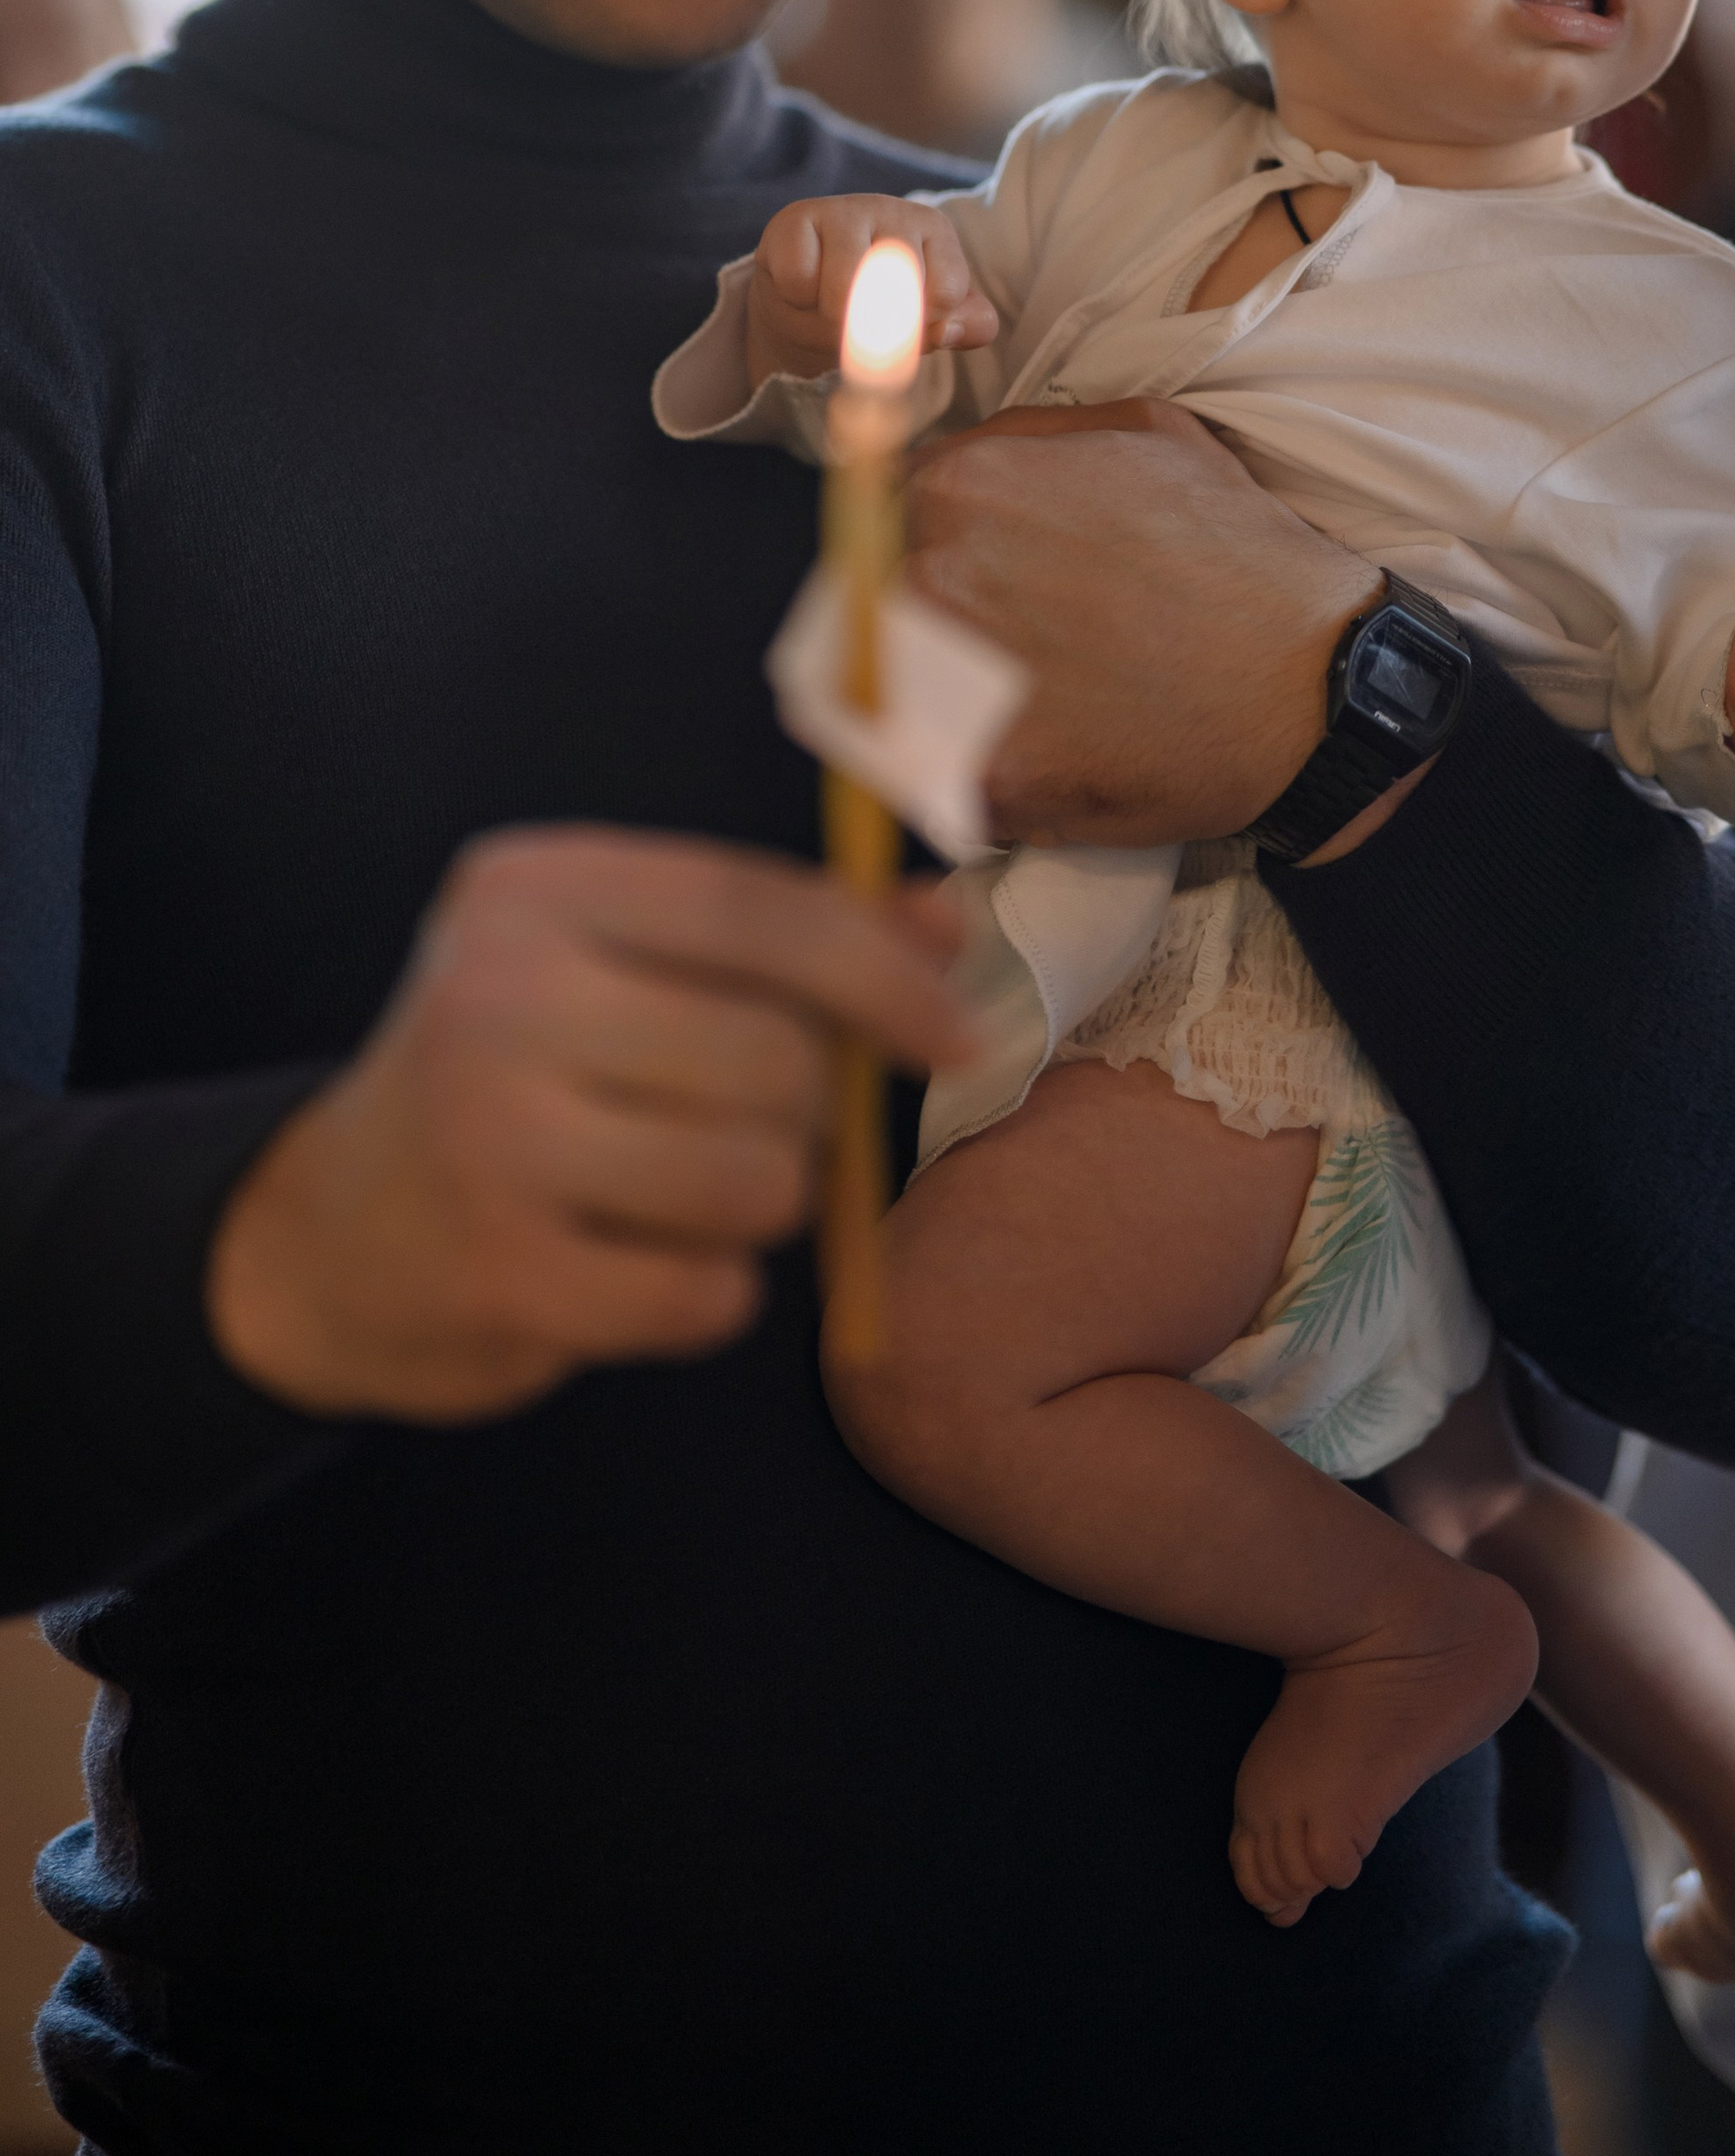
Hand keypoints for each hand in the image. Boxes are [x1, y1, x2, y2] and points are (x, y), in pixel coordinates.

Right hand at [206, 827, 974, 1423]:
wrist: (327, 1238)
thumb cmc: (514, 1079)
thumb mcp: (620, 967)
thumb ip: (786, 937)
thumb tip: (946, 926)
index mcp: (533, 889)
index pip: (754, 908)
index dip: (880, 969)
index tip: (958, 1032)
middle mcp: (496, 994)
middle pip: (774, 1053)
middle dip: (804, 1107)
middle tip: (735, 1124)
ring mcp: (490, 1139)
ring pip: (758, 1177)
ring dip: (758, 1204)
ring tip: (675, 1193)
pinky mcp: (503, 1275)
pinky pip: (709, 1295)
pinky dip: (708, 1294)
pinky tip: (632, 1265)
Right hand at [745, 193, 998, 388]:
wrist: (806, 304)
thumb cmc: (878, 308)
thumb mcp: (933, 321)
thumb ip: (967, 325)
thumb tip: (949, 329)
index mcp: (936, 230)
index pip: (947, 292)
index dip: (924, 322)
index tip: (906, 315)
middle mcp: (894, 211)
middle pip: (895, 293)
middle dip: (875, 326)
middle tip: (862, 318)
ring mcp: (842, 209)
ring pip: (843, 289)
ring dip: (832, 316)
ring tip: (830, 304)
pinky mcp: (794, 218)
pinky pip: (799, 282)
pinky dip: (798, 300)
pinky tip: (802, 287)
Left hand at [904, 400, 1380, 846]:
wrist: (1312, 684)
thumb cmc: (1235, 554)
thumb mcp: (1144, 433)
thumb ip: (1026, 437)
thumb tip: (955, 461)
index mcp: (958, 486)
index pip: (880, 524)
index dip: (927, 560)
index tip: (977, 593)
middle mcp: (934, 574)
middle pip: (870, 612)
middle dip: (923, 635)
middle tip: (1009, 660)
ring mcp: (948, 679)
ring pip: (885, 702)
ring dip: (931, 711)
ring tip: (1027, 715)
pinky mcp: (978, 776)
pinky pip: (933, 782)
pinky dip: (971, 783)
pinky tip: (1043, 765)